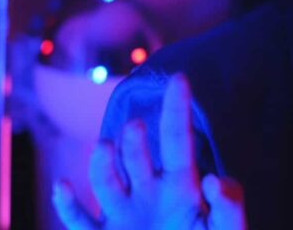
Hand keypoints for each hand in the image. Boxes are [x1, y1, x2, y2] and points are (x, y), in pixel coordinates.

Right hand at [52, 74, 246, 229]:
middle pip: (137, 154)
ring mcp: (124, 217)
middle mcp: (149, 195)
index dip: (177, 109)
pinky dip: (69, 204)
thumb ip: (229, 207)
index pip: (178, 140)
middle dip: (135, 139)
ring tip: (106, 147)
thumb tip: (211, 179)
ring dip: (103, 161)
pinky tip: (63, 186)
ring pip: (106, 179)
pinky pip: (80, 220)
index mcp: (182, 187)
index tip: (180, 77)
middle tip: (137, 128)